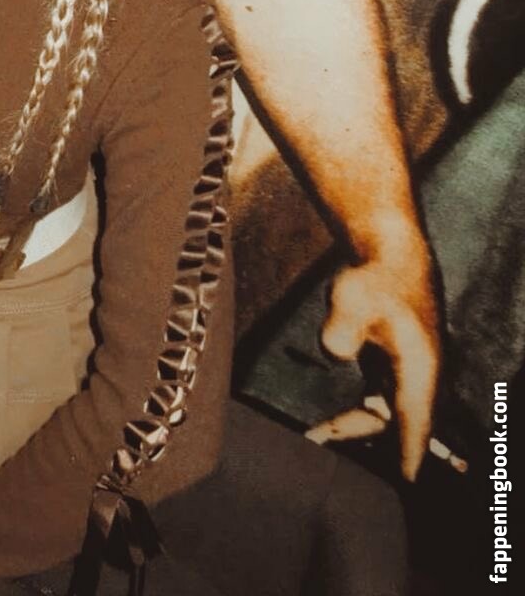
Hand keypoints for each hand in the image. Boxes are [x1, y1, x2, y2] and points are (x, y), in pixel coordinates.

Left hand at [320, 253, 439, 479]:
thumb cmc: (375, 278)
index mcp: (420, 370)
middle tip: (318, 446)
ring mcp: (409, 373)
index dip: (408, 454)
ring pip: (387, 415)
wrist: (390, 253)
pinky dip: (358, 413)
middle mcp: (421, 378)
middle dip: (362, 440)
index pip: (415, 422)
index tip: (405, 484)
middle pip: (396, 425)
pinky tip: (331, 424)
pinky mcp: (395, 366)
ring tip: (316, 440)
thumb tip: (336, 352)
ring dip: (356, 427)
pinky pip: (380, 402)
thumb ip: (342, 330)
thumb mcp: (352, 300)